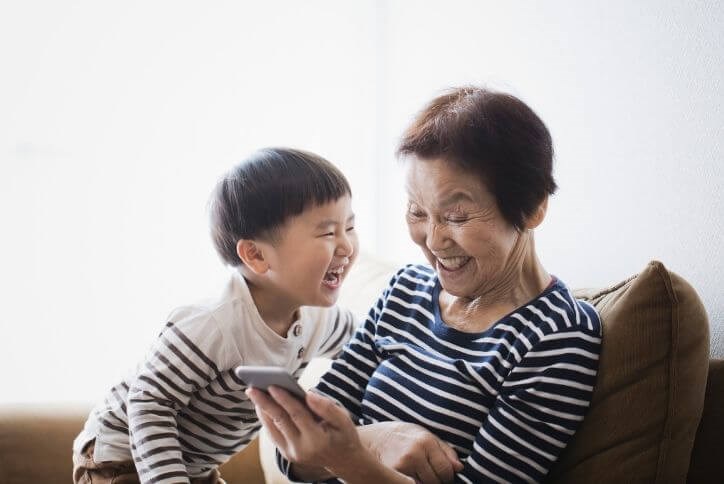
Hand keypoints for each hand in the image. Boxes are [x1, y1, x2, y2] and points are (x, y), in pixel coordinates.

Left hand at [246, 386, 363, 474]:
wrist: (343, 460)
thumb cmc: (343, 435)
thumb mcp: (344, 420)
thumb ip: (327, 407)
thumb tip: (308, 394)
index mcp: (317, 439)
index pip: (297, 415)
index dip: (284, 399)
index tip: (273, 385)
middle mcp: (302, 449)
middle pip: (280, 421)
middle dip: (265, 403)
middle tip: (252, 388)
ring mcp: (292, 453)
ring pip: (272, 428)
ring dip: (262, 410)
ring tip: (254, 393)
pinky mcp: (287, 454)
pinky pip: (273, 434)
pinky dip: (266, 419)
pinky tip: (262, 406)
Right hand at [359, 421, 462, 483]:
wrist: (374, 439)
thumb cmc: (403, 436)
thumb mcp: (426, 435)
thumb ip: (445, 451)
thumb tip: (459, 468)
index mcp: (426, 441)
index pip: (446, 471)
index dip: (446, 475)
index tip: (441, 473)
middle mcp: (414, 453)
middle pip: (435, 481)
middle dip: (434, 480)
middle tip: (425, 471)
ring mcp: (402, 466)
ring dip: (423, 483)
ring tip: (416, 473)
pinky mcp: (392, 474)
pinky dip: (411, 483)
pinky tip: (406, 476)